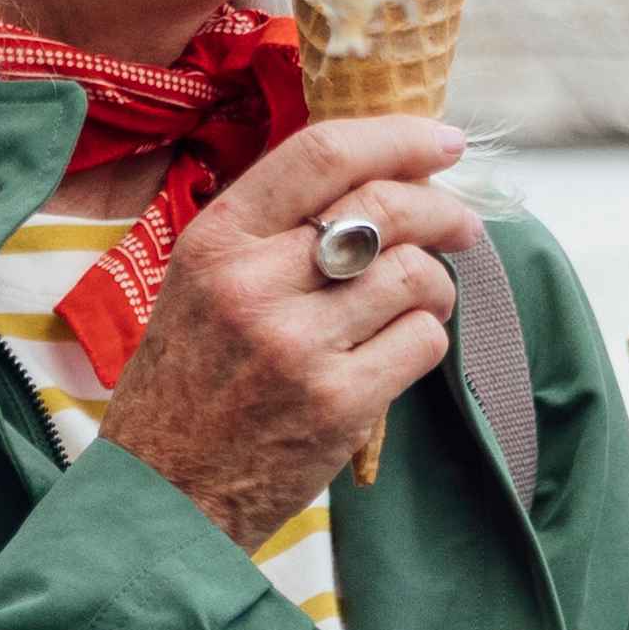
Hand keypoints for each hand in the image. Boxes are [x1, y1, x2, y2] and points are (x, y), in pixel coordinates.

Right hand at [97, 119, 477, 548]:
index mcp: (217, 239)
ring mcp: (296, 345)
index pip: (321, 154)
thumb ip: (274, 228)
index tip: (445, 143)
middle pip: (384, 208)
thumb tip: (384, 176)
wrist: (164, 491)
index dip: (398, 138)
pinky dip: (426, 338)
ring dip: (436, 285)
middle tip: (464, 225)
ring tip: (420, 302)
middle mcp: (253, 284)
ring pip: (414, 275)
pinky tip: (401, 349)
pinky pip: (423, 341)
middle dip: (442, 210)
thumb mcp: (202, 282)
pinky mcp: (337, 403)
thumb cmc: (191, 380)